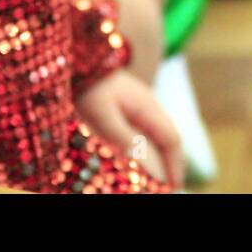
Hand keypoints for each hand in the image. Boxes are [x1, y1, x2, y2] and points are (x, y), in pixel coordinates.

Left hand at [75, 70, 182, 185]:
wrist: (76, 62)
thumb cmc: (87, 89)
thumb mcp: (104, 118)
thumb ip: (127, 141)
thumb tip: (152, 169)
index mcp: (148, 107)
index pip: (172, 139)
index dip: (176, 164)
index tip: (174, 186)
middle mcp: (148, 107)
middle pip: (166, 140)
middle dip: (169, 165)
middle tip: (165, 188)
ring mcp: (136, 107)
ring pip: (154, 138)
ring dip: (156, 160)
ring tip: (152, 181)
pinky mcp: (124, 109)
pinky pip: (140, 134)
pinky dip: (143, 152)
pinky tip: (135, 164)